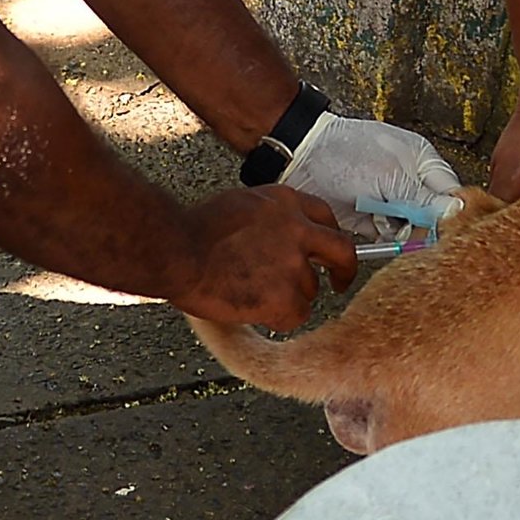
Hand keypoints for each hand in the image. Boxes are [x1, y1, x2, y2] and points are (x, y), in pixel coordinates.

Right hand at [169, 186, 355, 329]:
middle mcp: (297, 229)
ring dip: (288, 297)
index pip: (326, 217)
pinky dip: (276, 318)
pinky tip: (250, 308)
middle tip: (339, 283)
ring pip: (309, 290)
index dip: (330, 239)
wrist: (174, 251)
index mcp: (285, 202)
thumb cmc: (192, 231)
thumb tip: (278, 235)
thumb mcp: (240, 206)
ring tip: (251, 292)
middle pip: (342, 251)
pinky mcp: (285, 296)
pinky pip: (295, 315)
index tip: (332, 252)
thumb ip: (269, 218)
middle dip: (345, 270)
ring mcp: (294, 263)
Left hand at [279, 112, 462, 238]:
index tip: (442, 230)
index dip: (449, 214)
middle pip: (433, 217)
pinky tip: (370, 228)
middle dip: (421, 226)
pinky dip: (381, 240)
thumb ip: (425, 200)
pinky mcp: (370, 219)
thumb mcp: (391, 177)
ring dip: (398, 233)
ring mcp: (390, 201)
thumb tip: (458, 213)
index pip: (451, 194)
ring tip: (379, 218)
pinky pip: (387, 238)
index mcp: (423, 162)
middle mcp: (411, 183)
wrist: (300, 158)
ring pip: (410, 231)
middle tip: (405, 225)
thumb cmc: (346, 155)